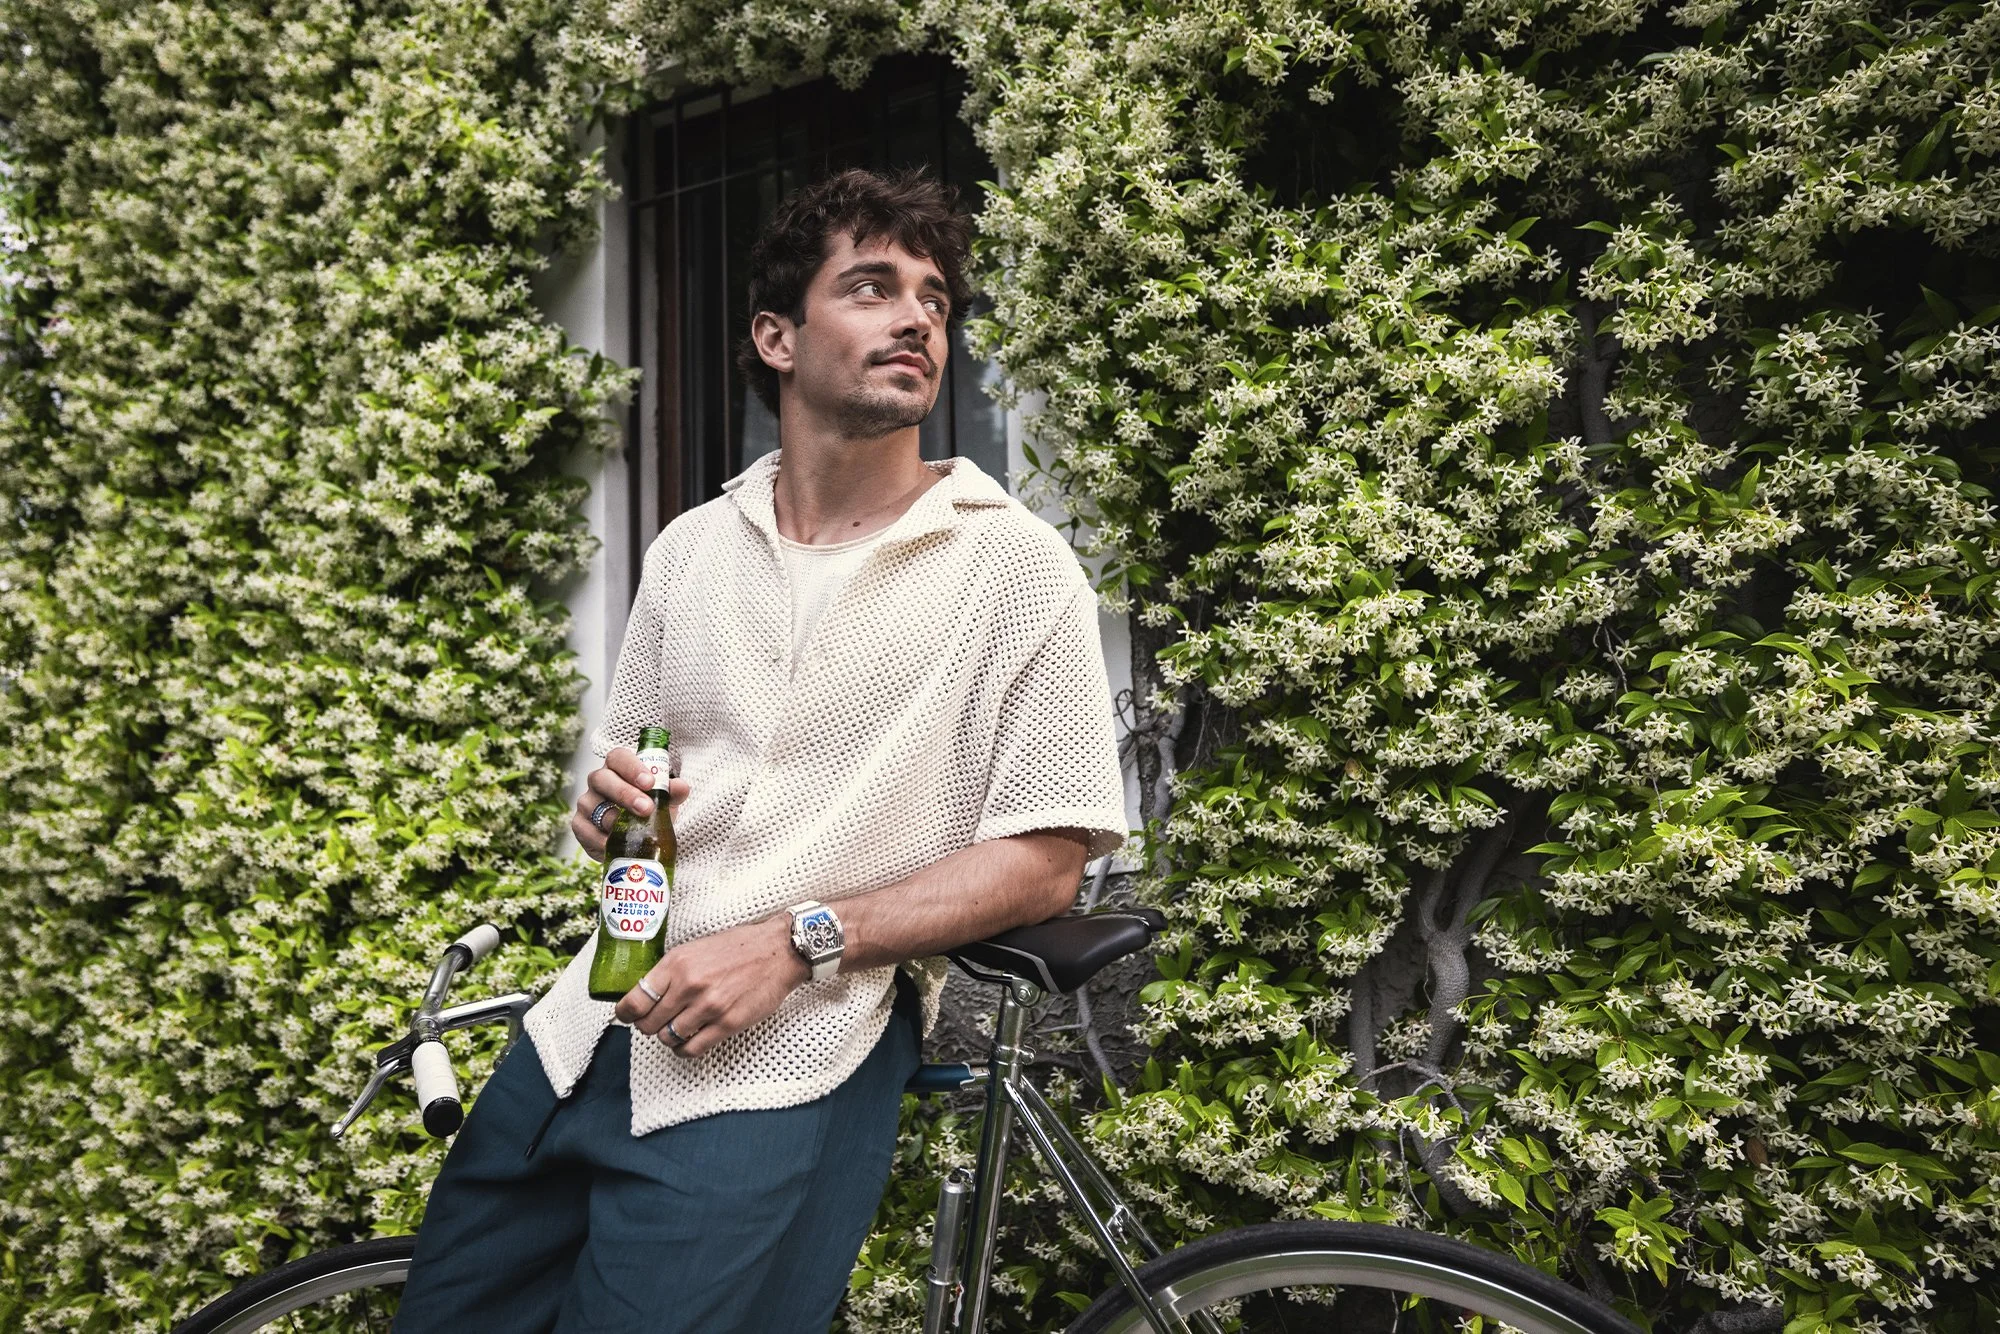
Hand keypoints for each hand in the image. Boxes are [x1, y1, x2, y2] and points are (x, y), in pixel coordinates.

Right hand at [572, 746, 689, 861]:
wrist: (636, 835)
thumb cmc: (649, 808)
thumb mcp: (665, 800)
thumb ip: (673, 792)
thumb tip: (681, 787)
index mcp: (618, 768)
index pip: (619, 758)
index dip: (632, 767)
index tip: (650, 782)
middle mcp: (598, 781)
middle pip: (602, 779)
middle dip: (625, 793)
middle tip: (646, 808)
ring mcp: (587, 802)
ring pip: (593, 806)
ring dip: (614, 819)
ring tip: (633, 830)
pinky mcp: (580, 825)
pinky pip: (585, 830)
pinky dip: (600, 839)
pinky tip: (614, 844)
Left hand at [614, 916, 810, 1057]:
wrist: (778, 951)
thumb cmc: (738, 948)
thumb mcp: (695, 949)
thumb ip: (671, 971)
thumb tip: (646, 994)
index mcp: (677, 963)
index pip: (635, 1000)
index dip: (625, 1014)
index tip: (626, 1016)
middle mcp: (689, 985)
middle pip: (648, 1024)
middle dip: (647, 1027)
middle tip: (655, 1022)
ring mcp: (709, 1006)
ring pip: (668, 1038)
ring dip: (668, 1037)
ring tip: (675, 1030)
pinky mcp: (727, 1023)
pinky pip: (692, 1049)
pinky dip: (684, 1050)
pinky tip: (687, 1041)